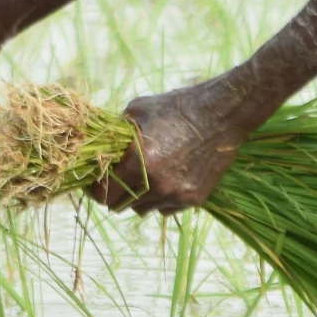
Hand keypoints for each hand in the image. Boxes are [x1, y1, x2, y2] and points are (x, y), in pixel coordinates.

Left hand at [87, 78, 251, 213]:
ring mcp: (177, 194)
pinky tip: (167, 177)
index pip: (103, 194)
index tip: (95, 183)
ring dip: (138, 197)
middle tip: (118, 179)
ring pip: (142, 209)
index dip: (95, 189)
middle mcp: (157, 184)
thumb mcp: (138, 111)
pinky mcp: (194, 199)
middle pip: (119, 206)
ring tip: (146, 175)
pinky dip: (161, 199)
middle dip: (114, 193)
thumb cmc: (177, 107)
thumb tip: (97, 146)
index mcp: (140, 162)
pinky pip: (165, 209)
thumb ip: (115, 133)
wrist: (221, 114)